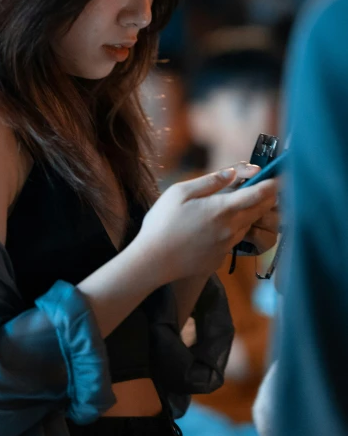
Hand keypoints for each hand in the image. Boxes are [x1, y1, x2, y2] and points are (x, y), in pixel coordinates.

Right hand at [135, 162, 277, 285]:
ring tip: (238, 203)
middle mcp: (231, 228)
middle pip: (259, 210)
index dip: (273, 184)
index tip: (282, 176)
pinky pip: (233, 239)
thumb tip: (231, 173)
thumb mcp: (180, 192)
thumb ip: (209, 181)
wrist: (153, 261)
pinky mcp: (220, 258)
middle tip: (269, 186)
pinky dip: (233, 229)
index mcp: (222, 209)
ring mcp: (227, 246)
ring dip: (249, 213)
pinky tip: (215, 226)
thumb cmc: (163, 222)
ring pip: (247, 225)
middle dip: (267, 197)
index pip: (258, 194)